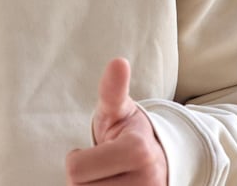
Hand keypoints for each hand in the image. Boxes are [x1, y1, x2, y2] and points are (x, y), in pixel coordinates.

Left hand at [65, 58, 168, 185]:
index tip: (91, 151)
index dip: (76, 159)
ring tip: (107, 177)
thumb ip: (113, 89)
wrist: (162, 160)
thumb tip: (118, 62)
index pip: (75, 169)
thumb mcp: (118, 109)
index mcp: (138, 150)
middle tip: (100, 166)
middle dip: (83, 177)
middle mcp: (146, 180)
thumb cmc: (130, 132)